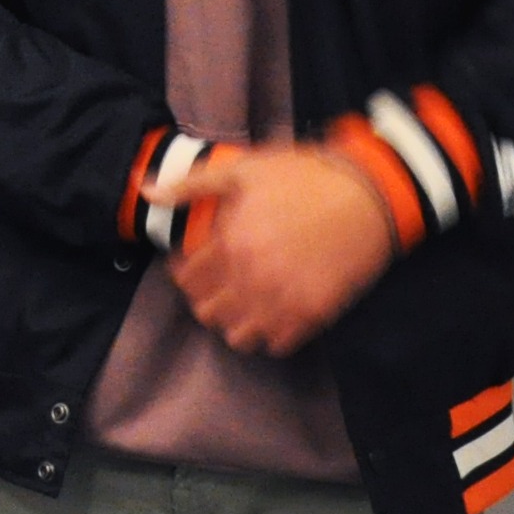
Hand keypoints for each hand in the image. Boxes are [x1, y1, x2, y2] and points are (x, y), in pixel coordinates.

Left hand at [152, 144, 398, 355]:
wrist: (370, 193)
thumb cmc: (304, 176)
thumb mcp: (242, 170)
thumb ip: (190, 185)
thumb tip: (144, 190)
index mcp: (229, 243)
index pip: (185, 279)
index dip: (185, 272)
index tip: (195, 264)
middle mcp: (252, 277)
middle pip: (207, 312)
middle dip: (206, 299)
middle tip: (218, 284)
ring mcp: (284, 299)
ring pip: (238, 335)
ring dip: (234, 321)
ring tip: (243, 302)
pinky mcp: (315, 313)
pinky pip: (277, 344)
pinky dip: (268, 334)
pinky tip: (271, 313)